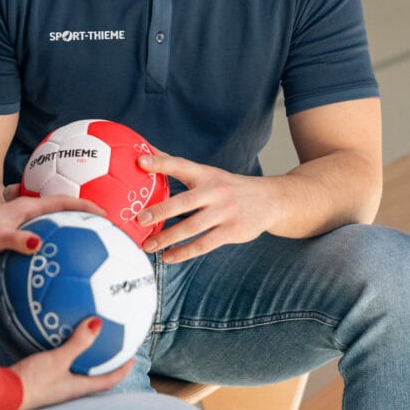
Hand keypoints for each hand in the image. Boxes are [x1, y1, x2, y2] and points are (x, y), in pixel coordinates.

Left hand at [0, 194, 103, 268]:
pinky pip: (47, 246)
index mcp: (27, 207)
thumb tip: (38, 244)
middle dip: (87, 222)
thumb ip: (16, 240)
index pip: (63, 202)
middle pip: (65, 215)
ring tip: (95, 253)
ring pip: (57, 231)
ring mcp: (26, 229)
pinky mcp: (21, 243)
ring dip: (75, 238)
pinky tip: (67, 270)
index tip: (106, 216)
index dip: (85, 206)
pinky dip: (60, 252)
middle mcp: (30, 216)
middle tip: (107, 235)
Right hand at [10, 317, 133, 409]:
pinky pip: (60, 364)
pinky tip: (56, 338)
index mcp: (78, 387)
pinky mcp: (41, 378)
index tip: (132, 357)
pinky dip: (65, 352)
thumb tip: (97, 324)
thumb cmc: (33, 382)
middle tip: (112, 346)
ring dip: (84, 357)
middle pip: (94, 375)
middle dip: (104, 362)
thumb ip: (78, 343)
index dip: (122, 370)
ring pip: (76, 370)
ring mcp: (55, 384)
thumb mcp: (58, 359)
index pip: (107, 380)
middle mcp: (69, 388)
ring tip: (87, 339)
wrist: (5, 392)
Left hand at [133, 151, 277, 262]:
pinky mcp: (232, 231)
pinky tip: (168, 257)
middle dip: (161, 211)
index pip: (181, 165)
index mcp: (205, 174)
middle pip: (185, 201)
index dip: (161, 162)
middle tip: (139, 219)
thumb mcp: (207, 173)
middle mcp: (215, 191)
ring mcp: (225, 212)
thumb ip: (178, 166)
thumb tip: (146, 152)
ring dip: (168, 238)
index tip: (140, 162)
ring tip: (147, 245)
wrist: (270, 201)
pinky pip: (204, 244)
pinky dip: (184, 252)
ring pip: (192, 227)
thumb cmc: (228, 187)